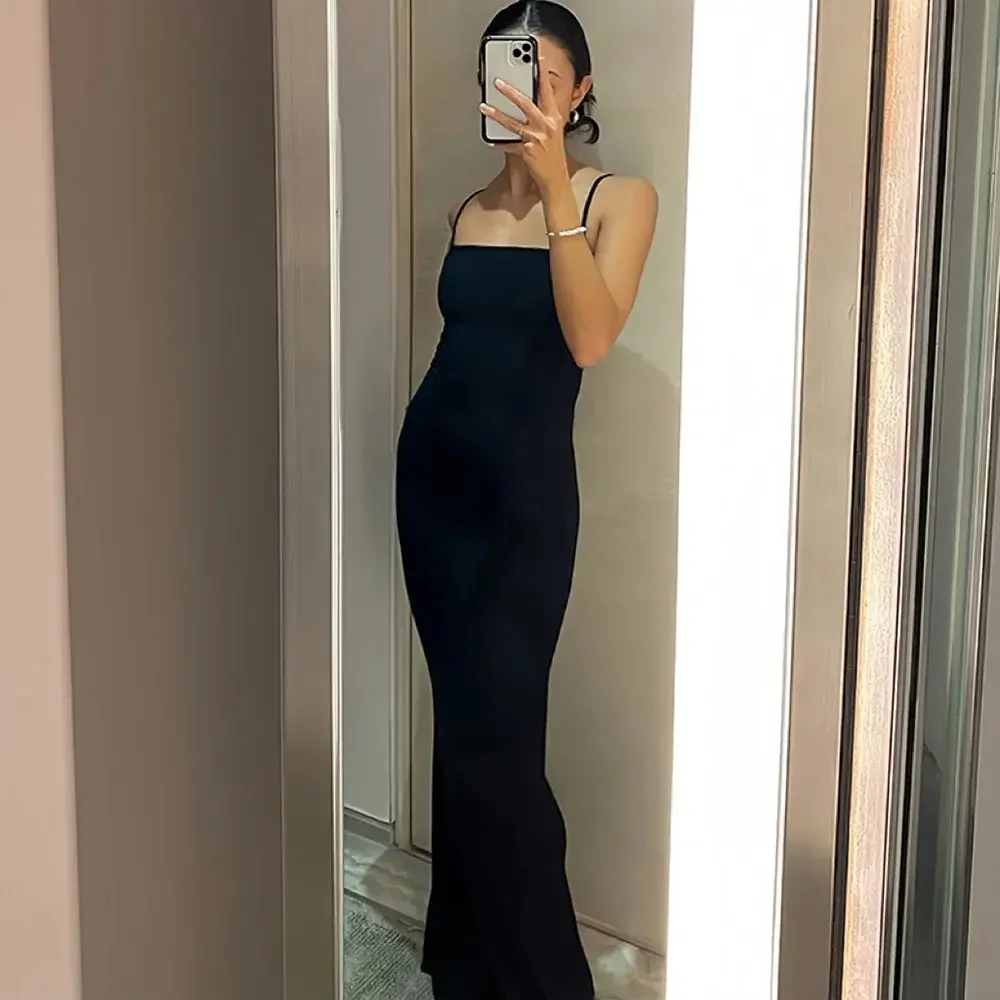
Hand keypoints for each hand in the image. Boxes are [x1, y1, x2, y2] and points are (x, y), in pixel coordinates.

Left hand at [480, 66, 569, 193]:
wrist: (555, 178)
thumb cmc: (554, 155)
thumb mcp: (554, 131)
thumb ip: (544, 115)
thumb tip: (530, 101)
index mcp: (554, 118)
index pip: (548, 91)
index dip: (543, 74)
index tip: (538, 58)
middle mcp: (546, 126)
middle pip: (526, 104)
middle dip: (511, 92)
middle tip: (498, 82)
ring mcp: (535, 139)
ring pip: (513, 123)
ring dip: (496, 114)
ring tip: (484, 107)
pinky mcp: (526, 151)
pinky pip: (509, 145)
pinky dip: (499, 144)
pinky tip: (490, 141)